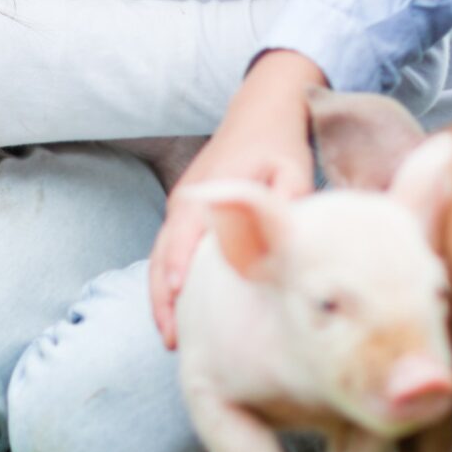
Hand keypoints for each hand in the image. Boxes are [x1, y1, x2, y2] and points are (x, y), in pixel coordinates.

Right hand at [148, 50, 326, 348]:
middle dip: (163, 298)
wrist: (261, 112)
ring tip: (171, 337)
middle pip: (162, 254)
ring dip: (161, 296)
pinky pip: (169, 253)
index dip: (178, 265)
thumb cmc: (279, 143)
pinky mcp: (185, 215)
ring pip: (160, 258)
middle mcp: (185, 200)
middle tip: (172, 339)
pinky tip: (180, 313)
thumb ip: (287, 195)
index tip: (177, 296)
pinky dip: (168, 282)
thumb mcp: (292, 165)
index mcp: (208, 189)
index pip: (183, 232)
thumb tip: (283, 229)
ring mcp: (180, 207)